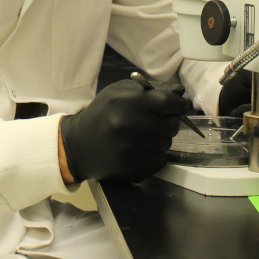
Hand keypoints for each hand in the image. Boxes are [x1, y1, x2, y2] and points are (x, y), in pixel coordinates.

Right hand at [60, 80, 189, 183]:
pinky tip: (138, 150)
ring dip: (160, 140)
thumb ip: (150, 90)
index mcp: (125, 102)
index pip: (166, 102)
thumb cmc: (103, 114)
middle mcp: (126, 125)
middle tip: (153, 122)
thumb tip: (179, 93)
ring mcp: (128, 149)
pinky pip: (159, 161)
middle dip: (167, 123)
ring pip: (166, 144)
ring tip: (141, 136)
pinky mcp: (131, 168)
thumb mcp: (119, 92)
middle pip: (170, 125)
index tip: (177, 107)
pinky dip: (154, 156)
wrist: (78, 145)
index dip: (177, 105)